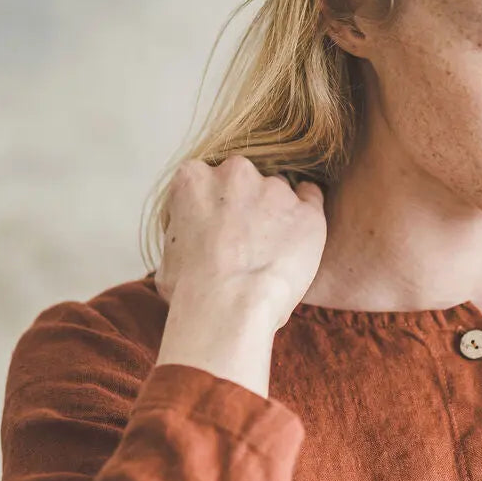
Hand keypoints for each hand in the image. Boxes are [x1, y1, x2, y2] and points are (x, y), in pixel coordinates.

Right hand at [155, 155, 327, 326]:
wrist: (228, 307)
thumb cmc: (191, 291)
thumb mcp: (169, 256)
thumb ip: (186, 235)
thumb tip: (192, 247)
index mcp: (194, 179)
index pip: (212, 181)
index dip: (219, 207)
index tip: (223, 229)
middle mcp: (235, 174)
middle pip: (247, 181)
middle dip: (248, 206)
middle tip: (248, 244)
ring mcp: (274, 190)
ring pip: (279, 194)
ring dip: (278, 215)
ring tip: (273, 254)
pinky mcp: (307, 212)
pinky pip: (312, 200)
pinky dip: (307, 217)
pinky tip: (300, 238)